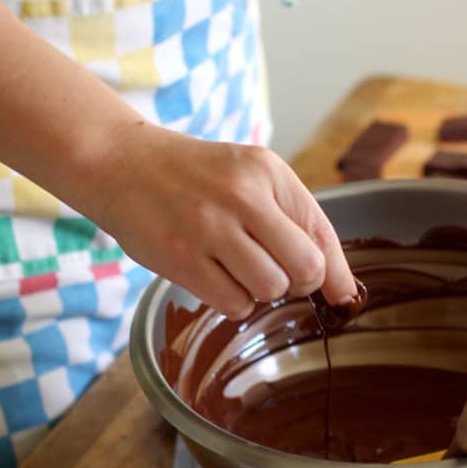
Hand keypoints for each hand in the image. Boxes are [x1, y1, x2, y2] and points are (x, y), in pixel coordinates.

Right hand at [95, 123, 357, 319]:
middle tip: (280, 275)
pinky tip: (217, 278)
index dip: (339, 274)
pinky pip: (233, 303)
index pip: (322, 231)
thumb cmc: (195, 177)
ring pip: (271, 288)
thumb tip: (340, 286)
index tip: (344, 297)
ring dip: (262, 291)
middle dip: (300, 283)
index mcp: (267, 171)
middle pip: (305, 267)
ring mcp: (210, 227)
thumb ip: (292, 219)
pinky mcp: (181, 258)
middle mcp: (243, 195)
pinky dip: (233, 301)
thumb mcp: (249, 176)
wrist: (122, 164)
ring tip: (239, 269)